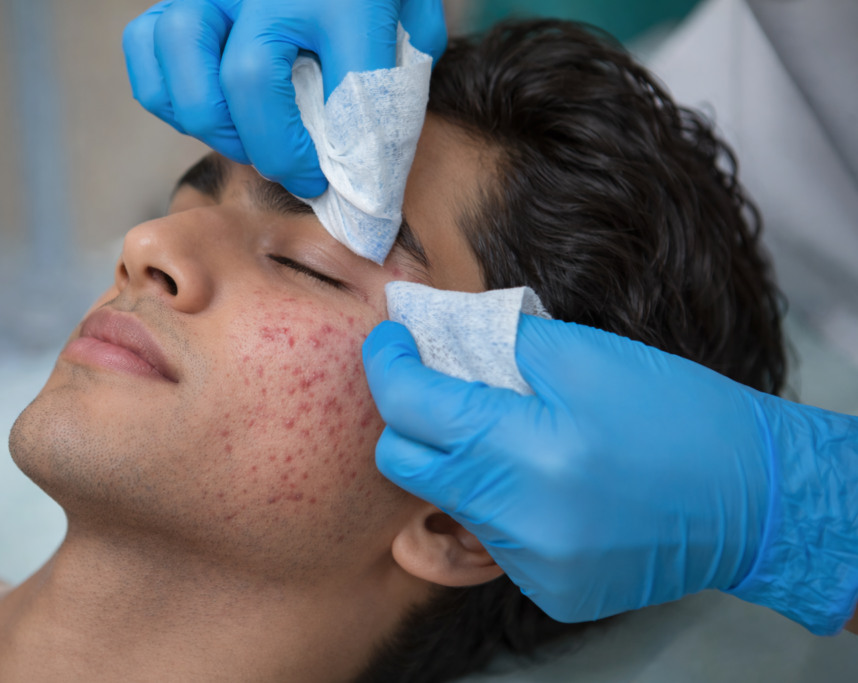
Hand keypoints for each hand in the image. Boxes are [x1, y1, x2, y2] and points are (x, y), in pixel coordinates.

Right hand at [123, 0, 447, 197]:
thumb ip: (393, 81)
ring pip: (181, 53)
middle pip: (245, 80)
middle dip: (270, 150)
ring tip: (248, 143)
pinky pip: (145, 44)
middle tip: (296, 172)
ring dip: (212, 121)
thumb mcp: (409, 25)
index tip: (331, 183)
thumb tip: (362, 159)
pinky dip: (166, 92)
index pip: (341, 90)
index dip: (341, 155)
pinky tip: (209, 110)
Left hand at [364, 315, 857, 630]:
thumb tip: (435, 333)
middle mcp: (519, 519)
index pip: (412, 405)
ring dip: (460, 461)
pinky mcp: (549, 590)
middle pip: (406, 465)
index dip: (388, 364)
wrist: (752, 498)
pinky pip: (491, 539)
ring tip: (507, 433)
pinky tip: (542, 483)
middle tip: (437, 387)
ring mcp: (531, 564)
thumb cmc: (673, 412)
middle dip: (407, 419)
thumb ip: (495, 343)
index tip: (392, 340)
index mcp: (528, 449)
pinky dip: (499, 503)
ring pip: (449, 502)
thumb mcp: (584, 355)